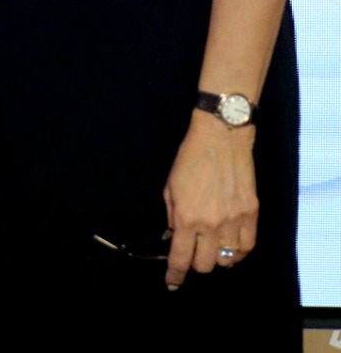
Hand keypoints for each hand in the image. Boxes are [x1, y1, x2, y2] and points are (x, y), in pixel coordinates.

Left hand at [162, 110, 258, 287]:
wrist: (221, 139)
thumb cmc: (190, 160)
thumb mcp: (170, 188)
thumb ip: (174, 216)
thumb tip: (176, 237)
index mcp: (188, 218)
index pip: (181, 258)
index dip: (175, 275)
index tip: (172, 283)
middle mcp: (212, 225)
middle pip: (206, 265)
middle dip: (196, 263)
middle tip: (193, 251)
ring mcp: (235, 222)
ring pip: (227, 260)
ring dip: (217, 256)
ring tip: (212, 244)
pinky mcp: (252, 215)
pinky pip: (247, 247)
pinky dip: (238, 250)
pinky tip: (230, 242)